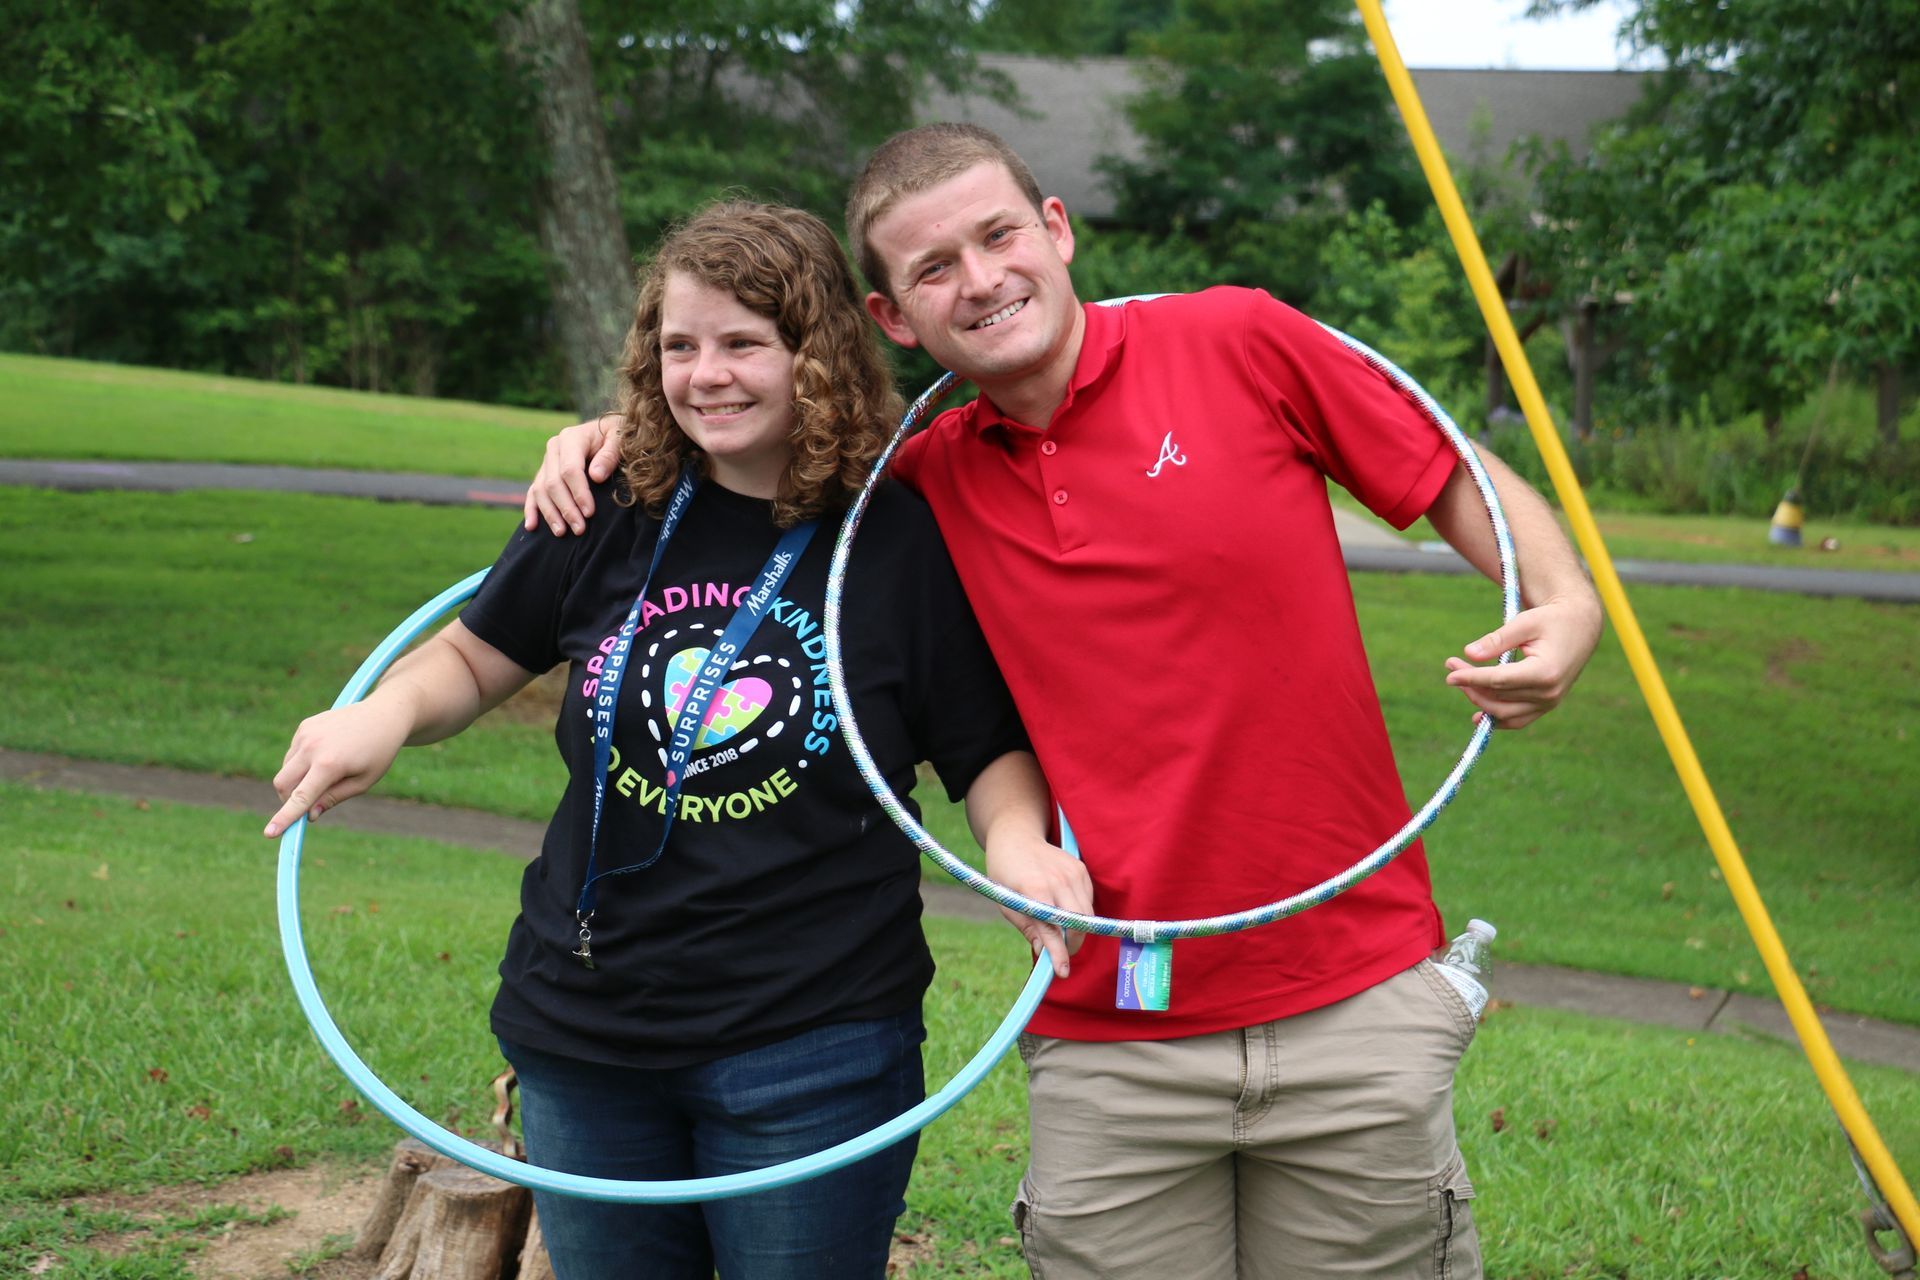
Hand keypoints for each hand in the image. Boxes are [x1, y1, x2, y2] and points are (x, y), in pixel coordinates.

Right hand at [264, 702, 411, 836]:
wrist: (384, 715)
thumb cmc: (379, 752)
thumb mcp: (363, 781)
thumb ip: (334, 798)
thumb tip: (310, 815)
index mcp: (329, 764)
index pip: (300, 797)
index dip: (284, 817)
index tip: (269, 834)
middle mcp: (312, 746)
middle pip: (282, 783)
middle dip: (288, 799)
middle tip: (310, 804)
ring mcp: (306, 733)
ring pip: (286, 768)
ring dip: (297, 780)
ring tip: (329, 773)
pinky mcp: (305, 726)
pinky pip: (293, 753)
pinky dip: (302, 763)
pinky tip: (327, 755)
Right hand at [522, 415, 623, 535]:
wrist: (608, 431)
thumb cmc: (617, 436)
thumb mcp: (619, 439)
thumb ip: (609, 455)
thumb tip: (596, 476)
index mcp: (571, 438)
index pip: (570, 469)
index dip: (579, 493)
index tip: (590, 512)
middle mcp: (554, 449)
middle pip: (553, 483)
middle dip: (566, 508)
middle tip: (580, 529)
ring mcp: (547, 462)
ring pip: (541, 490)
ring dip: (550, 513)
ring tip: (562, 532)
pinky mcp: (544, 473)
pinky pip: (533, 493)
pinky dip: (531, 510)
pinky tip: (532, 526)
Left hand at [984, 830, 1095, 977]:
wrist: (1016, 837)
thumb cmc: (1005, 872)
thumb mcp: (1006, 902)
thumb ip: (1028, 927)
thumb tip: (1043, 953)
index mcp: (1035, 890)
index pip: (1053, 929)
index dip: (1059, 953)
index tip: (1062, 971)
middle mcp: (1058, 880)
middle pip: (1078, 924)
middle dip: (1072, 944)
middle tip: (1062, 953)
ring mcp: (1073, 873)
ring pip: (1087, 914)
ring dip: (1078, 929)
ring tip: (1062, 932)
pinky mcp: (1081, 869)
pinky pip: (1088, 900)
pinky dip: (1080, 912)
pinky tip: (1065, 910)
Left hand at [1443, 593, 1603, 728]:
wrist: (1581, 627)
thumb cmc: (1551, 620)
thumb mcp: (1524, 623)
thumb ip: (1497, 640)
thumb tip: (1469, 653)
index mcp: (1545, 672)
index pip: (1499, 681)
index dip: (1471, 678)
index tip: (1450, 674)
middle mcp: (1549, 693)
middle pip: (1498, 697)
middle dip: (1470, 684)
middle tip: (1451, 665)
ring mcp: (1549, 702)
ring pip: (1505, 713)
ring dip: (1479, 699)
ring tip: (1461, 681)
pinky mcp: (1547, 705)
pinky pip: (1518, 720)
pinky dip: (1498, 718)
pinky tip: (1478, 714)